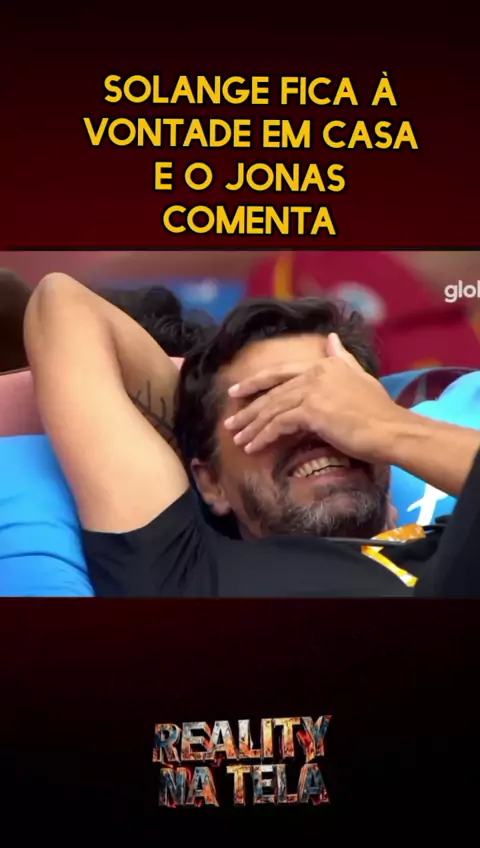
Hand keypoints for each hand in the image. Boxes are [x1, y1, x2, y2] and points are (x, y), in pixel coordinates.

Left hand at [224, 334, 401, 461]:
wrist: (391, 429)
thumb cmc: (380, 412)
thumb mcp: (361, 378)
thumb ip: (343, 358)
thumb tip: (331, 338)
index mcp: (324, 366)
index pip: (281, 372)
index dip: (256, 382)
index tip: (236, 391)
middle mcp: (315, 374)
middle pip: (271, 393)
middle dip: (247, 409)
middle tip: (230, 422)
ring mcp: (312, 391)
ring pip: (271, 409)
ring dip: (252, 427)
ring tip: (238, 440)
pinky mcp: (311, 411)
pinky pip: (279, 425)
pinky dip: (263, 437)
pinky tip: (253, 448)